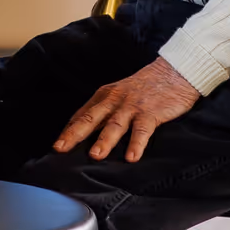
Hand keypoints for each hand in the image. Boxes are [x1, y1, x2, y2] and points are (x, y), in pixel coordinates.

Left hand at [53, 57, 199, 162]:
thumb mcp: (119, 94)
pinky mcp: (150, 113)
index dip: (68, 130)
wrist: (173, 72)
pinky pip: (142, 130)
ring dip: (104, 140)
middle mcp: (114, 101)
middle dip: (75, 134)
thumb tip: (85, 132)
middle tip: (61, 148)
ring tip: (95, 155)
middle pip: (91, 118)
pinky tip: (131, 157)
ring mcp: (132, 106)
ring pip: (115, 125)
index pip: (82, 115)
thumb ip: (104, 112)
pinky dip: (136, 143)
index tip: (56, 146)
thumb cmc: (145, 87)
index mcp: (104, 96)